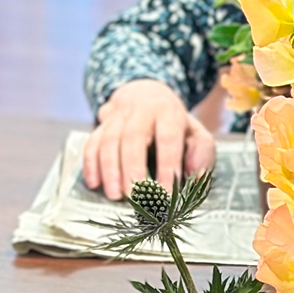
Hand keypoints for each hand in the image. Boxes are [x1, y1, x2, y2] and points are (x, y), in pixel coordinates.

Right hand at [83, 79, 215, 200]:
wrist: (148, 95)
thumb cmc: (178, 126)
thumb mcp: (198, 134)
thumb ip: (201, 154)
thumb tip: (196, 175)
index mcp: (168, 113)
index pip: (168, 138)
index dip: (167, 165)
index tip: (166, 192)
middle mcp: (141, 110)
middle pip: (132, 137)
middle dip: (133, 169)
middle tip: (136, 197)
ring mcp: (118, 116)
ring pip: (109, 139)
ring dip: (110, 169)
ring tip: (115, 195)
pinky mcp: (102, 124)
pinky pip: (92, 142)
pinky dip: (91, 163)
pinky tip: (94, 184)